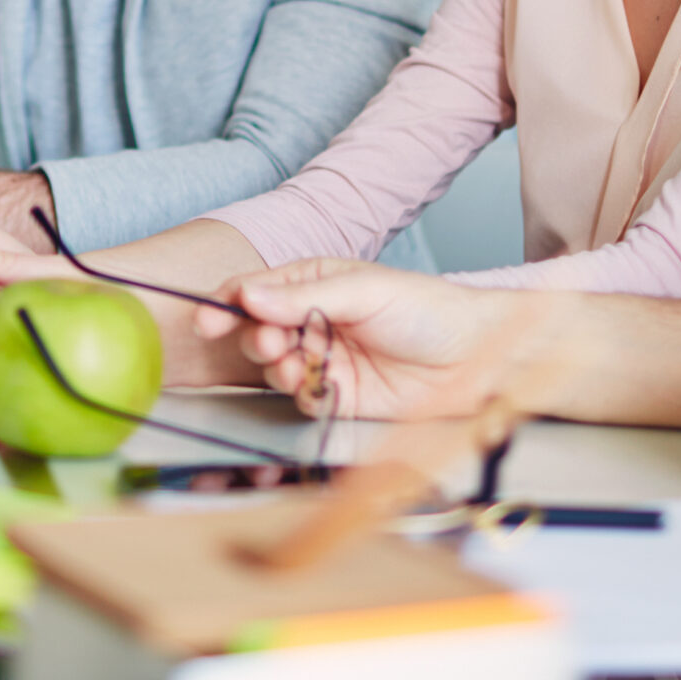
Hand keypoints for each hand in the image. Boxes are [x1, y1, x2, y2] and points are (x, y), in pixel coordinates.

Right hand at [196, 259, 526, 419]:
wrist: (472, 356)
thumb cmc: (425, 309)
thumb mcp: (362, 291)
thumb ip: (302, 297)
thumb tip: (249, 295)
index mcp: (315, 284)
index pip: (258, 290)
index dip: (228, 304)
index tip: (208, 319)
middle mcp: (314, 320)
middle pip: (259, 330)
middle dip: (256, 336)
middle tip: (270, 340)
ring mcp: (324, 358)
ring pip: (275, 365)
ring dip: (276, 364)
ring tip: (293, 360)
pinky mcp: (338, 395)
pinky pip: (301, 396)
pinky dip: (299, 390)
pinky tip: (314, 381)